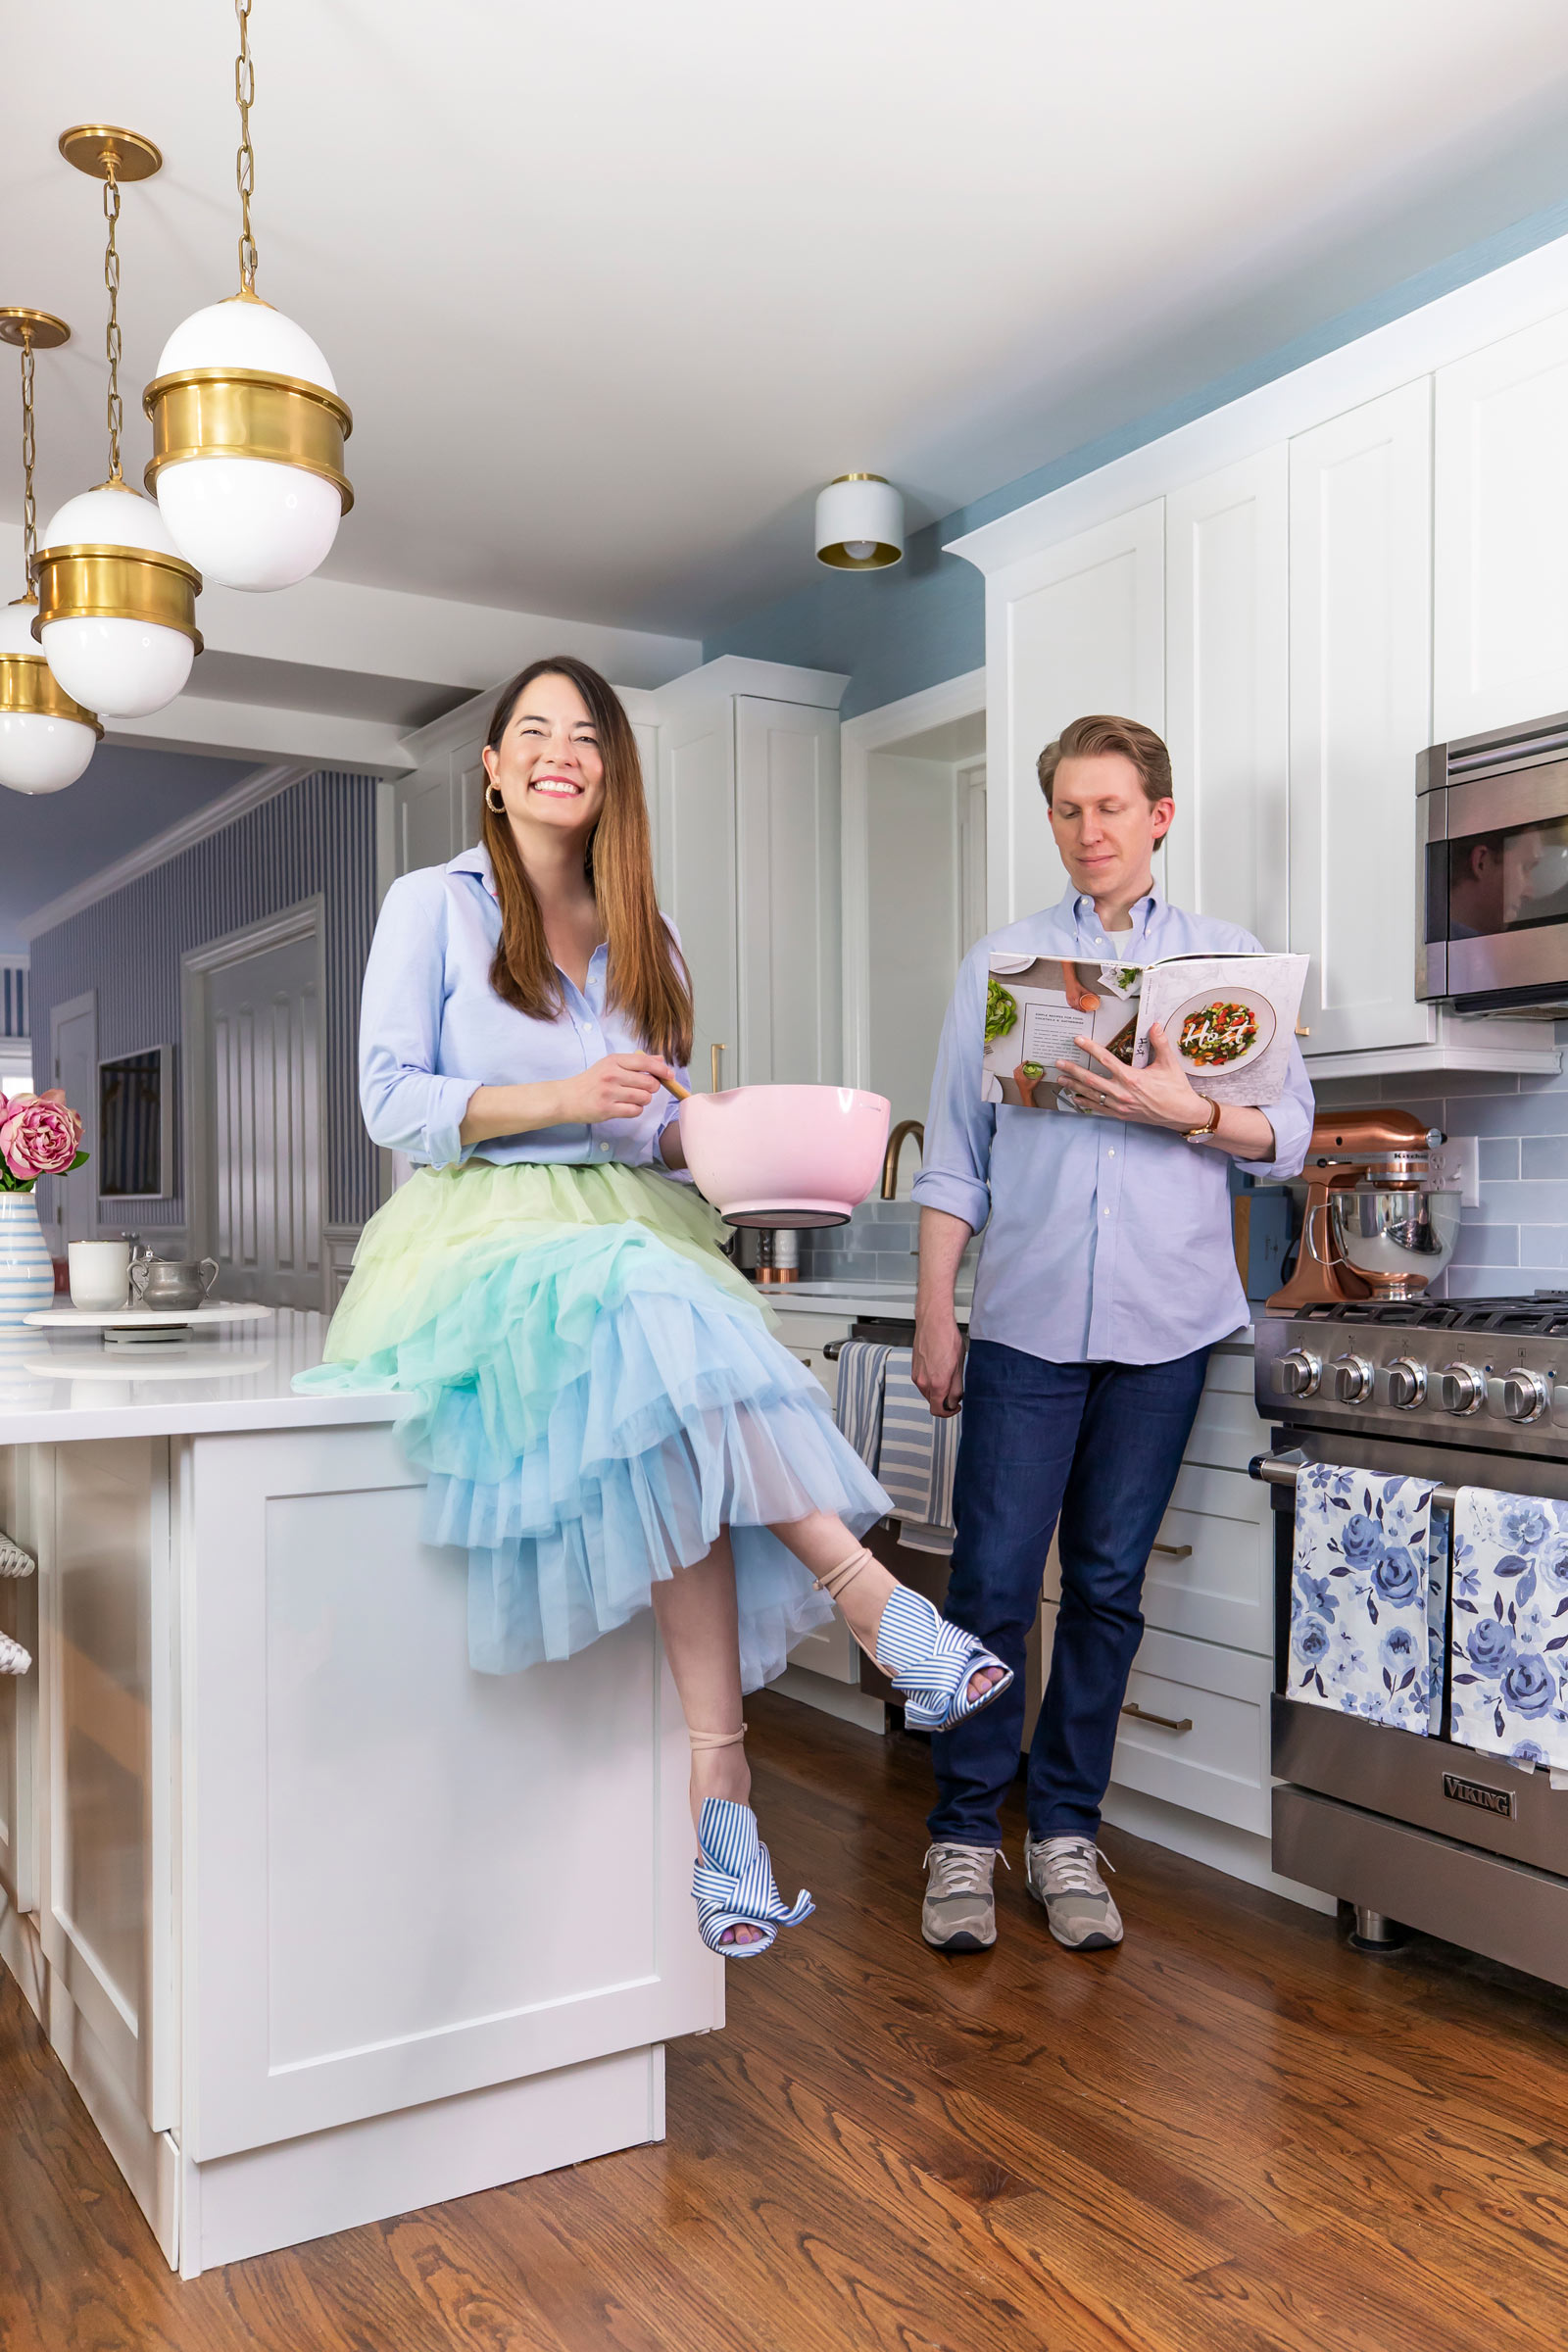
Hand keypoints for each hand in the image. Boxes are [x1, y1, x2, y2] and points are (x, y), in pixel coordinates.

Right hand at [558, 1053, 681, 1124]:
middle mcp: (612, 1075)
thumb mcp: (611, 1065)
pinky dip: (635, 1110)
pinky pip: (635, 1111)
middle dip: (652, 1088)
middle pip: (649, 1082)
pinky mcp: (607, 1109)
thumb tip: (661, 1060)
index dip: (661, 1070)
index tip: (670, 1075)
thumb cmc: (591, 1081)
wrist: (567, 1097)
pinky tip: (626, 1107)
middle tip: (644, 1089)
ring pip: (644, 1098)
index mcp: (614, 1060)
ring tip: (632, 1098)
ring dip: (643, 1100)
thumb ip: (637, 1062)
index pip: (645, 1063)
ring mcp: (609, 1093)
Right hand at [913, 1312, 965, 1416]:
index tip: (956, 1407)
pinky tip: (940, 1369)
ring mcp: (916, 1375)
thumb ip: (956, 1388)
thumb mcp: (959, 1366)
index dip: (949, 1413)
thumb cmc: (946, 1338)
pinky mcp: (914, 1368)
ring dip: (938, 1390)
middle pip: (933, 1402)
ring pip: (928, 1392)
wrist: (933, 1322)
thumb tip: (954, 1400)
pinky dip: (932, 1381)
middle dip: (945, 1400)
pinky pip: (923, 1382)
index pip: (938, 1411)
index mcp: (937, 1384)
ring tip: (949, 1376)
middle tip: (956, 1390)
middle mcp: (923, 1382)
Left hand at [1055, 1020, 1207, 1130]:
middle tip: (1059, 1062)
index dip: (1090, 1048)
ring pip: (1092, 1095)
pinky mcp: (1121, 1115)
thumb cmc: (1176, 1088)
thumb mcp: (1169, 1063)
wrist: (1181, 1113)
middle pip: (1091, 1080)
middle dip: (1073, 1070)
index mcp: (1132, 1078)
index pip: (1106, 1059)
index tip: (1078, 1040)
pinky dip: (1086, 1103)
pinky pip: (1099, 1109)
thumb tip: (1155, 1025)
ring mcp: (1120, 1106)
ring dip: (1074, 1086)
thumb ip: (1160, 1043)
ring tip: (1061, 1079)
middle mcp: (1122, 1093)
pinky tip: (1075, 1098)